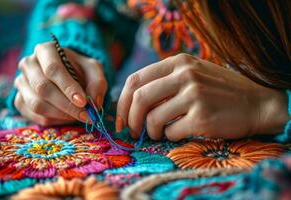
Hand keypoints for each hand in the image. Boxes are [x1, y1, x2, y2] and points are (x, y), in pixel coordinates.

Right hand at [14, 42, 106, 125]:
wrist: (67, 76)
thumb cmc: (79, 70)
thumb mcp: (93, 70)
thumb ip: (97, 83)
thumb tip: (93, 102)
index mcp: (45, 50)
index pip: (52, 69)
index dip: (68, 87)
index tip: (83, 102)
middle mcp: (28, 64)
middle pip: (42, 88)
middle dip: (66, 105)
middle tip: (85, 115)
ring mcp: (21, 82)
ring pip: (36, 104)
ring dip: (60, 115)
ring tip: (78, 116)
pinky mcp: (19, 100)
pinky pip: (33, 115)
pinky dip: (53, 121)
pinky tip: (66, 117)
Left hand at [116, 53, 288, 140]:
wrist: (257, 102)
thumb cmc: (219, 90)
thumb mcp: (193, 73)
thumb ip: (165, 80)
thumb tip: (132, 101)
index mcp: (178, 62)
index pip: (136, 79)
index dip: (123, 101)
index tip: (121, 117)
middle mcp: (185, 75)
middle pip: (140, 98)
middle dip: (130, 119)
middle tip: (132, 130)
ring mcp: (194, 95)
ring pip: (153, 118)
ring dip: (150, 131)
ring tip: (158, 133)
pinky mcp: (202, 116)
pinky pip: (171, 131)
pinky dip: (169, 136)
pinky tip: (178, 133)